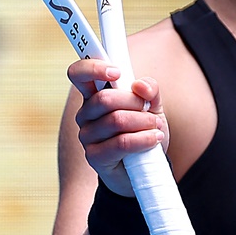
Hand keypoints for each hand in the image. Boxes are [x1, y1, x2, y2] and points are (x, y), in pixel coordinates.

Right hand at [68, 59, 167, 195]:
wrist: (145, 166)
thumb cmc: (144, 130)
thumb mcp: (152, 106)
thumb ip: (150, 90)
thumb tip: (141, 86)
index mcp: (95, 95)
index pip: (79, 74)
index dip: (93, 68)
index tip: (117, 72)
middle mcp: (86, 114)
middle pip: (104, 98)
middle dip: (134, 102)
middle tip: (149, 109)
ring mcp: (87, 136)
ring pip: (116, 120)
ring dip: (144, 122)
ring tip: (156, 128)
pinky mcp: (94, 157)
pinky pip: (121, 143)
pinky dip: (144, 139)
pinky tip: (154, 140)